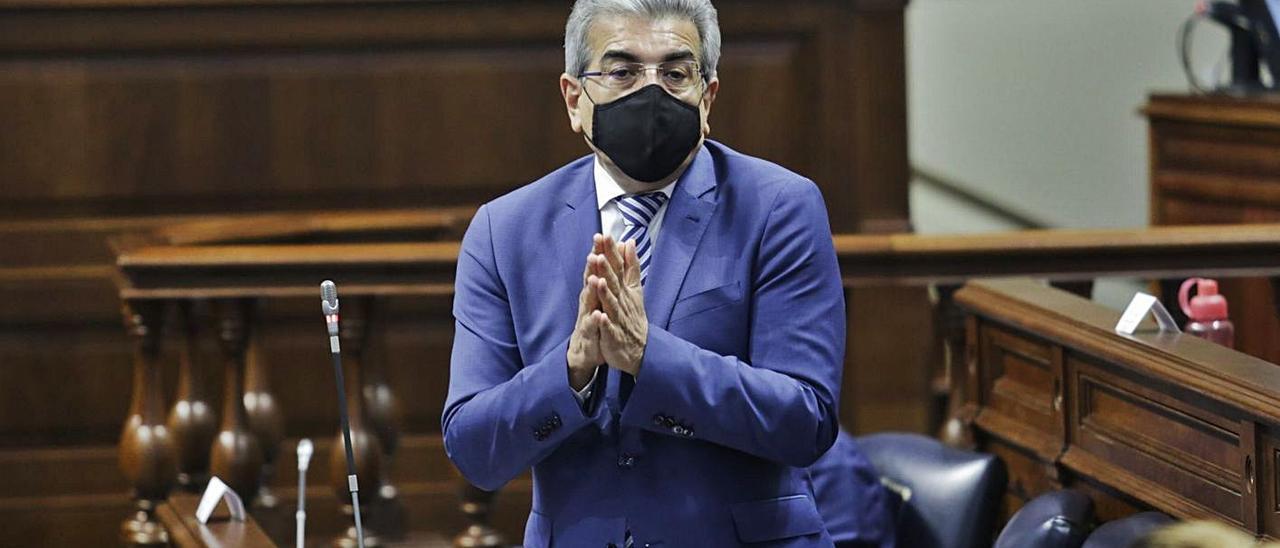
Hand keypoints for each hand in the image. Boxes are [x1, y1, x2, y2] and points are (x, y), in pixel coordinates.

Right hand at [566, 252, 602, 390]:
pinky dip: (594, 321)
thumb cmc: (596, 320)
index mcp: (594, 291)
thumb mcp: (603, 296)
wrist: (585, 351)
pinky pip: (591, 327)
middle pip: (589, 280)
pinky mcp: (588, 334)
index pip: (597, 268)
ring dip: (590, 290)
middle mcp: (588, 300)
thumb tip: (614, 252)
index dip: (600, 252)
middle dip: (592, 266)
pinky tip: (598, 315)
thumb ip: (608, 274)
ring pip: (588, 302)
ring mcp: (586, 316)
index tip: (603, 236)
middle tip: (595, 250)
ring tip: (594, 279)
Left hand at [589, 235, 647, 375]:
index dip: (611, 252)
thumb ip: (630, 265)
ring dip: (605, 292)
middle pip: (614, 283)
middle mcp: (622, 301)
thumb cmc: (632, 316)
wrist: (639, 349)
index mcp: (625, 289)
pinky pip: (608, 329)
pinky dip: (604, 323)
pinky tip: (598, 316)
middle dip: (607, 268)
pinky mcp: (614, 336)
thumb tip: (628, 241)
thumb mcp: (634, 288)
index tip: (604, 236)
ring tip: (597, 279)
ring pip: (611, 304)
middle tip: (598, 253)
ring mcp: (618, 319)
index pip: (618, 267)